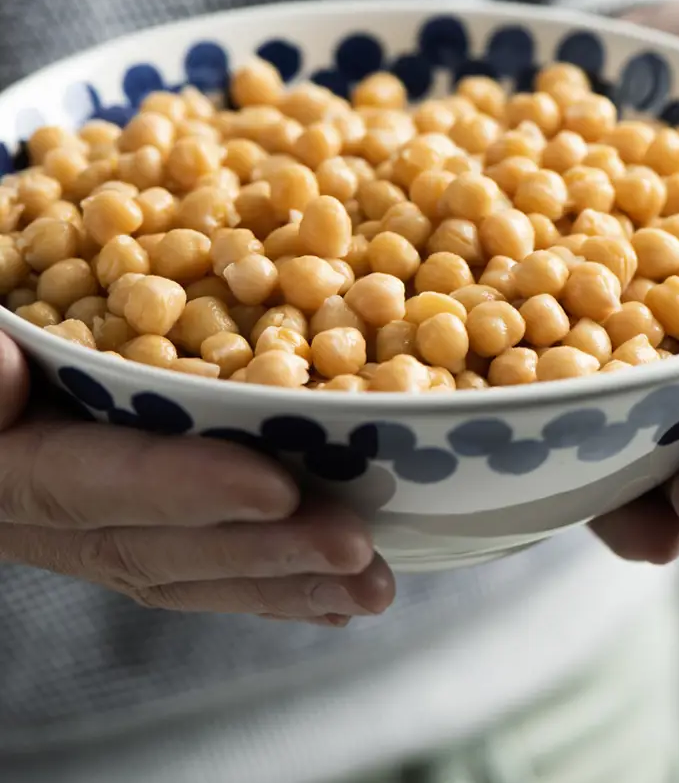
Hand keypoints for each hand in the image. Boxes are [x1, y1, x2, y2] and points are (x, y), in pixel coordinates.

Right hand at [0, 332, 394, 621]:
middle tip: (359, 556)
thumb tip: (5, 369)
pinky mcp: (128, 524)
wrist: (6, 357)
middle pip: (158, 549)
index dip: (183, 490)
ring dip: (285, 583)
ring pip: (189, 570)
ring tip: (370, 586)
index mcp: (4, 461)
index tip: (278, 489)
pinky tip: (335, 593)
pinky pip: (198, 565)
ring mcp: (91, 527)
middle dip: (263, 556)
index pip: (90, 483)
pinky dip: (268, 583)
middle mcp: (46, 512)